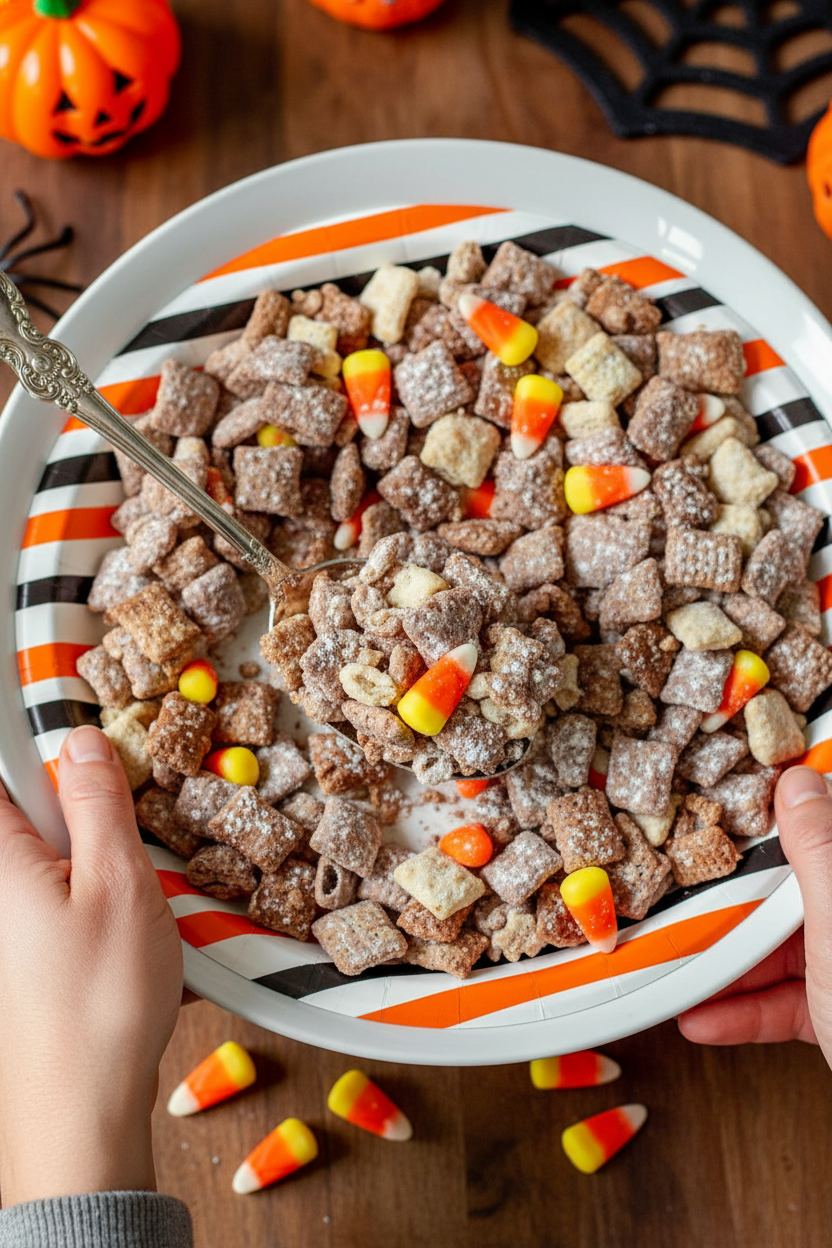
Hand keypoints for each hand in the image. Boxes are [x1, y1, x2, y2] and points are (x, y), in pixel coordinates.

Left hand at [0, 726, 182, 1205]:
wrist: (79, 1114)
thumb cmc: (96, 1008)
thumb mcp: (119, 884)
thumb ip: (96, 804)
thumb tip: (82, 744)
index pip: (0, 763)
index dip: (30, 724)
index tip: (58, 696)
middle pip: (28, 804)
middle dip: (80, 799)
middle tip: (125, 819)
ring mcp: (8, 920)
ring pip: (50, 850)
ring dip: (95, 851)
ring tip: (131, 890)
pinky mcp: (26, 949)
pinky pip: (58, 892)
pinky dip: (95, 892)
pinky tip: (125, 928)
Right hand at [679, 766, 831, 1070]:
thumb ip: (818, 851)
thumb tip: (799, 783)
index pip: (816, 836)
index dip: (770, 825)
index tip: (723, 815)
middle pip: (786, 897)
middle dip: (730, 908)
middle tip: (683, 904)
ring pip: (778, 951)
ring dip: (724, 966)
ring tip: (677, 966)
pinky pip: (783, 1002)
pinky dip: (742, 1011)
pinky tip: (704, 1016)